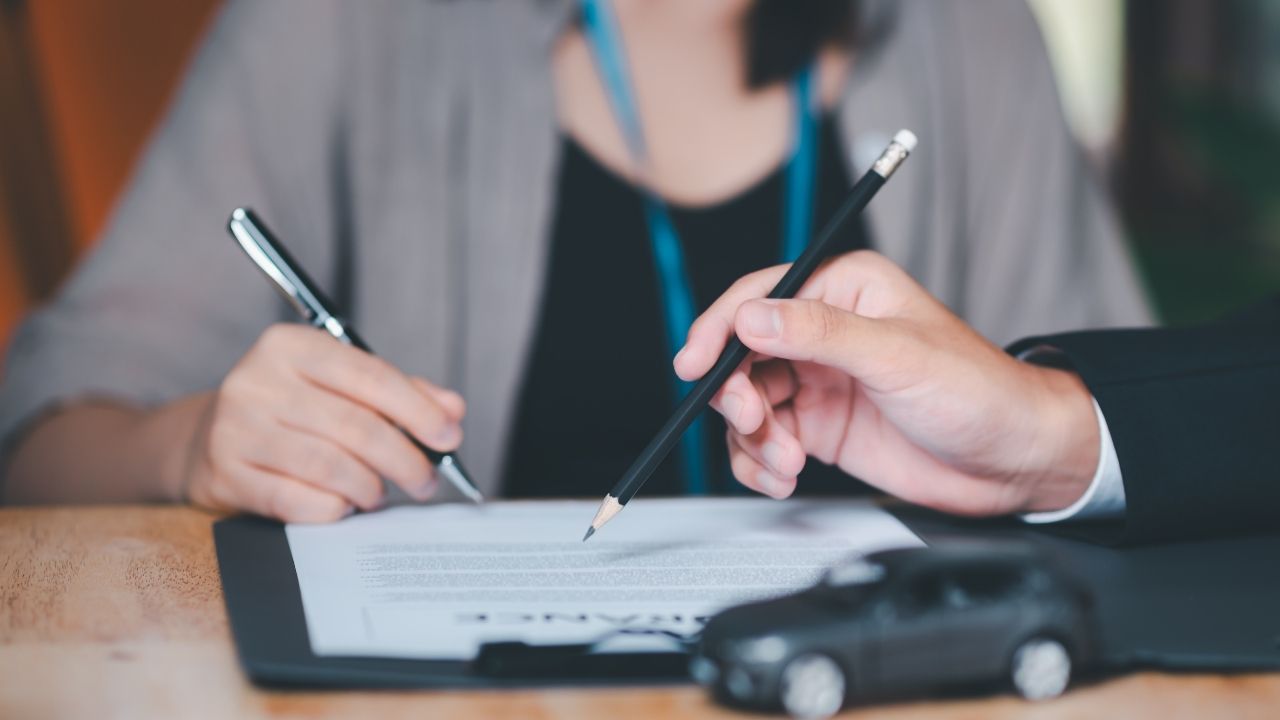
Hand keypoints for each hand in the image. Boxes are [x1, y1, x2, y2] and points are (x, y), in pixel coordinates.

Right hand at [183, 324, 465, 521]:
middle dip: (404, 460)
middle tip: (426, 481)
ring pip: (330, 467)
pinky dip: (334, 508)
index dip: (419, 410)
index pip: (370, 376)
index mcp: (289, 345)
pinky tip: (344, 504)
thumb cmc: (291, 409)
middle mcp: (257, 381)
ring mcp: (235, 428)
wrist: (208, 438)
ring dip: (370, 488)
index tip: (449, 437)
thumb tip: (452, 410)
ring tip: (381, 494)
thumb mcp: (340, 384)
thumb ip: (399, 392)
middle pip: (356, 426)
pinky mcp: (225, 474)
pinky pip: (298, 500)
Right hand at [674, 251, 1098, 515]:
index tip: (694, 366)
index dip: (719, 330)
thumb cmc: (978, 393)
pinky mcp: (819, 426)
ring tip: (785, 462)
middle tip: (754, 423)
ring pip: (748, 402)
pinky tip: (783, 477)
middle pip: (743, 354)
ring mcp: (819, 381)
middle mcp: (824, 332)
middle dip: (737, 394)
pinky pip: (764, 440)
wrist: (1014, 462)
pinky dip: (761, 462)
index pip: (759, 297)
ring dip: (752, 437)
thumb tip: (752, 316)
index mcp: (844, 289)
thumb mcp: (898, 356)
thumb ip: (820, 333)